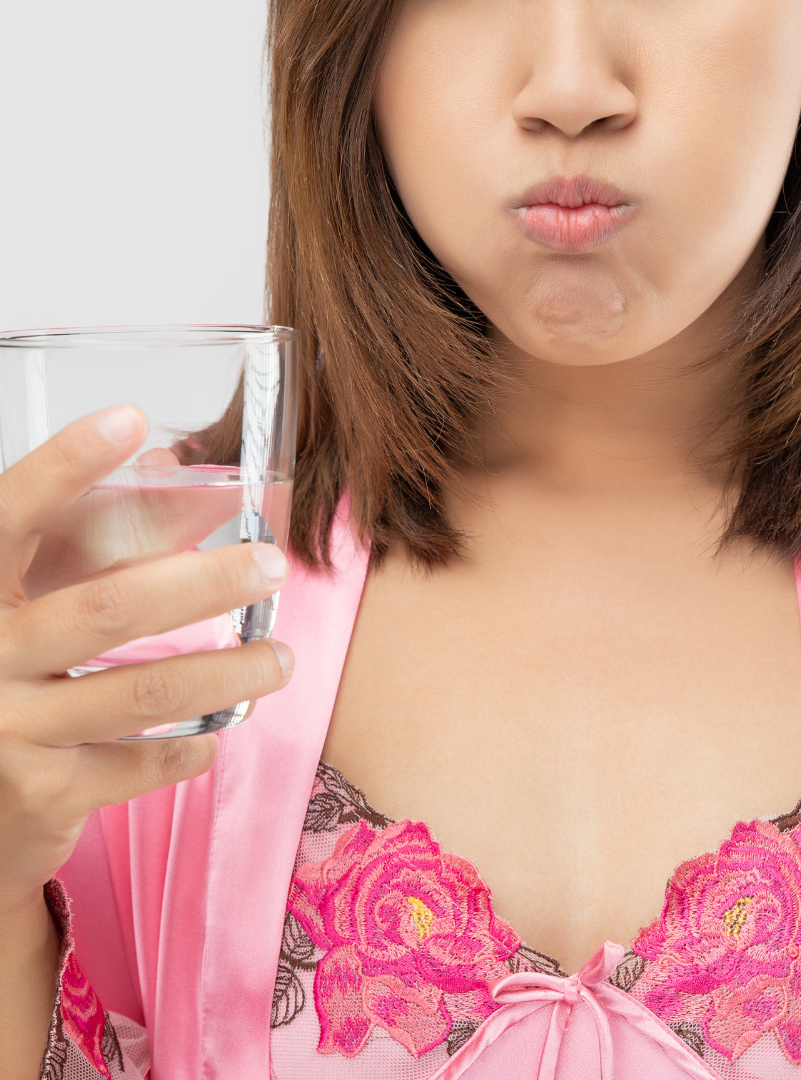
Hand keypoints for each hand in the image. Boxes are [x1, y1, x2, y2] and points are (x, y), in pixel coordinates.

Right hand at [0, 405, 293, 913]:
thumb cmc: (2, 682)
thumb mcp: (20, 607)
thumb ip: (76, 547)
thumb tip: (169, 464)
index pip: (11, 515)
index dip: (65, 464)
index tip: (130, 417)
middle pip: (109, 608)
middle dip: (205, 583)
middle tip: (272, 565)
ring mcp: (8, 728)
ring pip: (145, 690)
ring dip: (229, 672)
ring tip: (279, 658)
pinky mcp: (42, 791)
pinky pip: (141, 762)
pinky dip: (191, 747)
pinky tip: (214, 735)